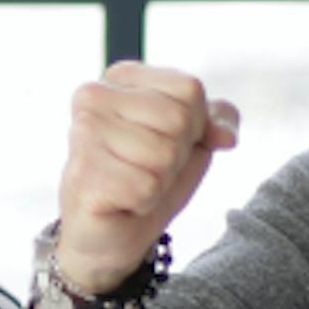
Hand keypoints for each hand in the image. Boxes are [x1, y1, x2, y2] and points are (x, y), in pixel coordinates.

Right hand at [56, 62, 239, 292]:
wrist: (111, 231)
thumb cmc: (147, 176)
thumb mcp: (191, 141)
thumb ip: (217, 121)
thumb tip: (226, 136)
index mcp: (120, 78)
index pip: (189, 90)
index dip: (195, 126)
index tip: (165, 141)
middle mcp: (93, 97)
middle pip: (178, 120)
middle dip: (176, 156)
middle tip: (147, 169)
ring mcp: (82, 134)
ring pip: (164, 155)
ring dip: (160, 181)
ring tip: (134, 184)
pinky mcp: (82, 173)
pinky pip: (146, 187)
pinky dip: (144, 202)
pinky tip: (123, 201)